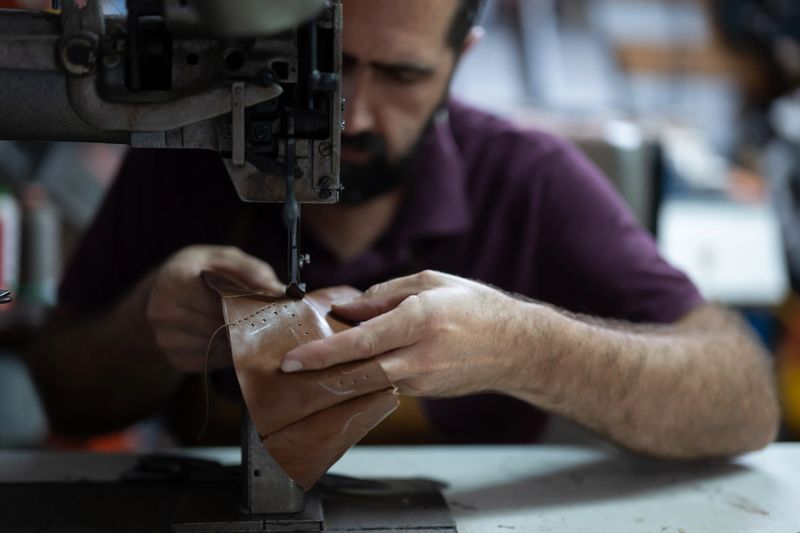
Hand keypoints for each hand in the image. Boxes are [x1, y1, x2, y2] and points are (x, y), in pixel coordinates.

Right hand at [146, 245, 284, 371]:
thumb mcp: (221, 258)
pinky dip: (230, 353)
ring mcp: (167, 340)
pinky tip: (234, 339)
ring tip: (252, 328)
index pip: (222, 301)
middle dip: (248, 324)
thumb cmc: (198, 271)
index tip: (270, 306)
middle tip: (270, 320)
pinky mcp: (177, 359)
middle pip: (222, 326)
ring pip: (220, 347)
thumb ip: (251, 269)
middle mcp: (164, 312)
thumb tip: (279, 290)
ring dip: (241, 341)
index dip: (249, 304)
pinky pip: (215, 361)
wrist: (161, 292)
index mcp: (175, 281)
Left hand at [281, 271, 539, 396]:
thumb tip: (347, 308)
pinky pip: (383, 384)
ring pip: (366, 383)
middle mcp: (419, 356)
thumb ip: (385, 295)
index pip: (361, 342)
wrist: (516, 348)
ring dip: (336, 377)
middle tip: (288, 370)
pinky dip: (361, 377)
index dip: (323, 352)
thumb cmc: (476, 308)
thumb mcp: (432, 283)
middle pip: (356, 372)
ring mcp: (421, 380)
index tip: (294, 358)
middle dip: (318, 373)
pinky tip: (347, 367)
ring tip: (311, 365)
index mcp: (420, 320)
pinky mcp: (422, 391)